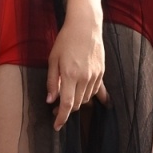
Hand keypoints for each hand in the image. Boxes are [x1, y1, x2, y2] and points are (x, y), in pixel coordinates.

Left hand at [47, 14, 104, 129]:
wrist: (86, 26)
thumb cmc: (66, 40)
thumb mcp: (53, 59)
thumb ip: (52, 81)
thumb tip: (50, 100)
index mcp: (70, 75)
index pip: (67, 104)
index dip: (61, 118)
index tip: (56, 126)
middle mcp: (85, 78)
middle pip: (77, 104)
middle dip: (67, 109)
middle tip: (56, 107)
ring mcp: (95, 75)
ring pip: (87, 99)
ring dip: (77, 102)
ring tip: (68, 97)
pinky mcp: (102, 72)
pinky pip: (96, 90)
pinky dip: (89, 95)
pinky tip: (85, 96)